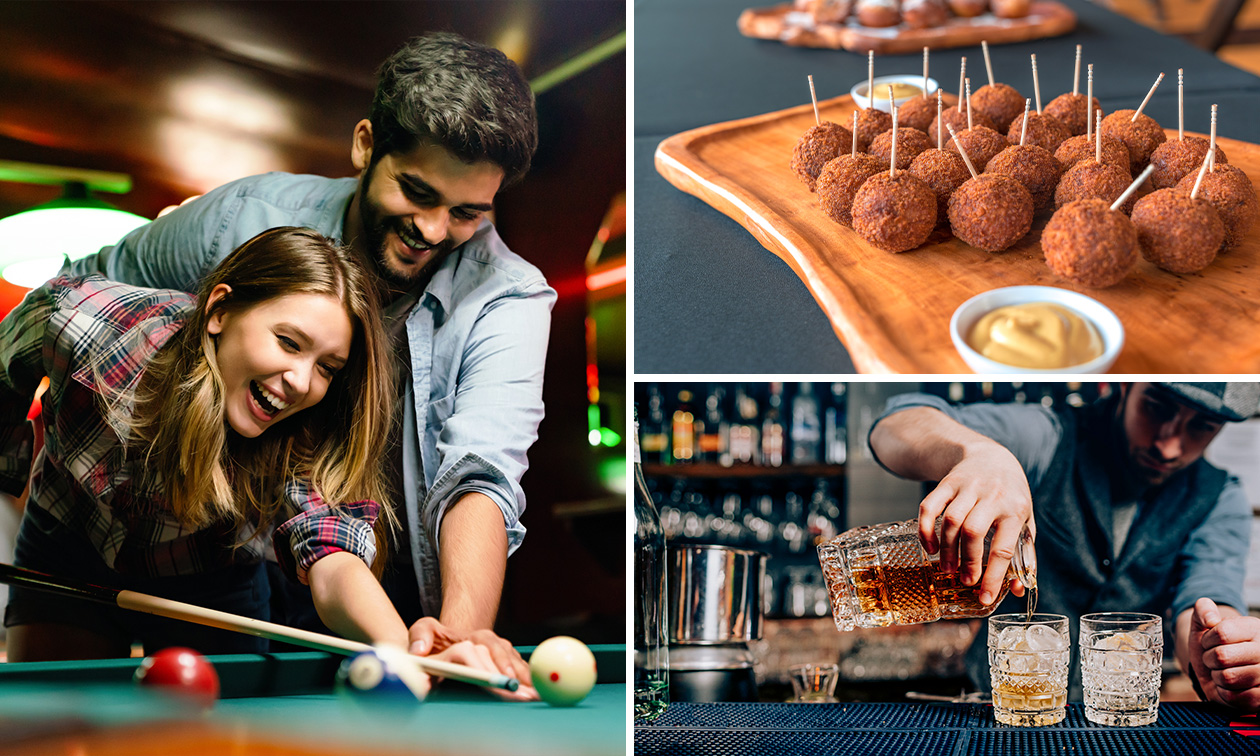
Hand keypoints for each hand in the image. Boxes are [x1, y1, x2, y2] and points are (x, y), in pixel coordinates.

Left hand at [408, 617, 537, 701]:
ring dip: (526, 679)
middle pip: (506, 658)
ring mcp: (501, 650)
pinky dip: (529, 681)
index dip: (496, 664)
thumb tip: (419, 650)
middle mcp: (491, 641)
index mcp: (472, 636)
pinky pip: (521, 669)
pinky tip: (535, 693)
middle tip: (524, 693)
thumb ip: (420, 635)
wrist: (449, 639)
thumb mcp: (424, 629)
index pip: (486, 649)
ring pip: (517, 663)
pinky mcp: (509, 660)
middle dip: (516, 676)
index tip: (504, 677)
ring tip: (535, 695)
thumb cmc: (435, 639)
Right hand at [916, 440, 1033, 604]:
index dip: (993, 576)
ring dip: (947, 549)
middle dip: (967, 561)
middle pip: (973, 532)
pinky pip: (929, 507)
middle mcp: (992, 496)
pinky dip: (925, 530)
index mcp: (1015, 509)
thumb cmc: (1010, 497)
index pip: (1003, 548)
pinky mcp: (947, 482)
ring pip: (950, 520)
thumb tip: (1018, 590)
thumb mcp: (1024, 521)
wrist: (991, 457)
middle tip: (965, 580)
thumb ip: (1022, 553)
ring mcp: (968, 487)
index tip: (984, 598)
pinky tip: (929, 548)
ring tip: (947, 568)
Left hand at [1189, 598, 1259, 711]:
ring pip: (1228, 678)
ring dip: (1217, 677)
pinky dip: (1224, 693)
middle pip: (1222, 656)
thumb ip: (1203, 609)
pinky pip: (1234, 698)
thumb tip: (1211, 619)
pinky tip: (1230, 687)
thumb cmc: (1210, 646)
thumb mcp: (1203, 623)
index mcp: (1254, 628)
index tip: (1209, 641)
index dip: (1207, 640)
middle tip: (1215, 659)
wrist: (1215, 670)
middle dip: (1209, 659)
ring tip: (1223, 672)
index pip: (1222, 632)